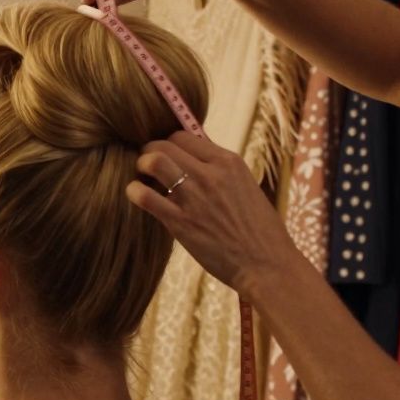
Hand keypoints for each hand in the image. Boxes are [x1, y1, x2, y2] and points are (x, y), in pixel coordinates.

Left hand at [126, 131, 299, 294]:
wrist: (266, 264)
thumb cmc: (259, 230)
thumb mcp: (245, 187)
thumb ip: (220, 171)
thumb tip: (195, 157)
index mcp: (229, 162)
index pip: (184, 136)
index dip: (169, 143)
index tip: (166, 155)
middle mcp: (210, 174)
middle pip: (164, 144)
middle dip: (150, 151)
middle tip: (146, 164)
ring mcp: (194, 197)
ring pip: (153, 161)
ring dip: (141, 165)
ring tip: (141, 177)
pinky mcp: (180, 222)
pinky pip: (145, 196)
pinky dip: (134, 191)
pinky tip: (135, 194)